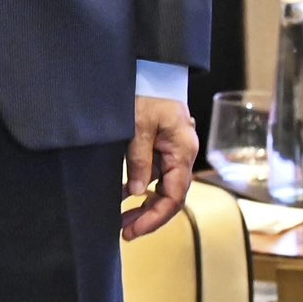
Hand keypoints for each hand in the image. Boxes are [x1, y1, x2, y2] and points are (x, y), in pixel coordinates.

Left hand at [121, 94, 198, 239]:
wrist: (151, 70)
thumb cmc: (146, 92)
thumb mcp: (138, 124)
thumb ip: (139, 158)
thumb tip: (135, 192)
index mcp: (182, 152)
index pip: (174, 197)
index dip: (154, 217)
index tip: (133, 230)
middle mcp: (182, 156)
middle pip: (170, 197)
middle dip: (148, 217)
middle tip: (124, 231)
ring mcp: (173, 153)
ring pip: (162, 189)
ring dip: (142, 205)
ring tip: (120, 220)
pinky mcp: (162, 148)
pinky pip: (154, 175)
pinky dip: (138, 187)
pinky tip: (120, 196)